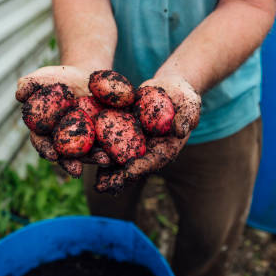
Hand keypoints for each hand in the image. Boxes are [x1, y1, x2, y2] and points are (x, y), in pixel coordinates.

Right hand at [17, 65, 110, 176]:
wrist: (86, 74)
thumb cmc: (58, 78)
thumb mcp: (42, 78)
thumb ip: (29, 85)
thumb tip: (20, 94)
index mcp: (46, 131)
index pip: (43, 143)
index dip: (46, 150)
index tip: (51, 155)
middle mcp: (65, 140)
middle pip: (67, 155)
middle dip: (72, 163)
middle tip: (77, 170)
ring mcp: (86, 140)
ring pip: (90, 153)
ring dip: (97, 159)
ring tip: (105, 160)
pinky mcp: (104, 134)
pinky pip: (109, 142)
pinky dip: (115, 147)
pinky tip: (122, 148)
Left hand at [95, 75, 200, 192]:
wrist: (170, 87)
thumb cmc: (184, 97)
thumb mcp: (190, 104)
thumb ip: (187, 117)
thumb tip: (180, 130)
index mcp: (166, 147)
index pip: (154, 160)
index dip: (142, 166)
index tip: (130, 172)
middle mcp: (150, 149)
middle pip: (134, 167)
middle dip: (119, 178)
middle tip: (105, 188)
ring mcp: (136, 142)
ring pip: (120, 160)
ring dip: (107, 171)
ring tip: (94, 183)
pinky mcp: (124, 131)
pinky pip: (111, 143)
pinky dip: (100, 151)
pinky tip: (85, 158)